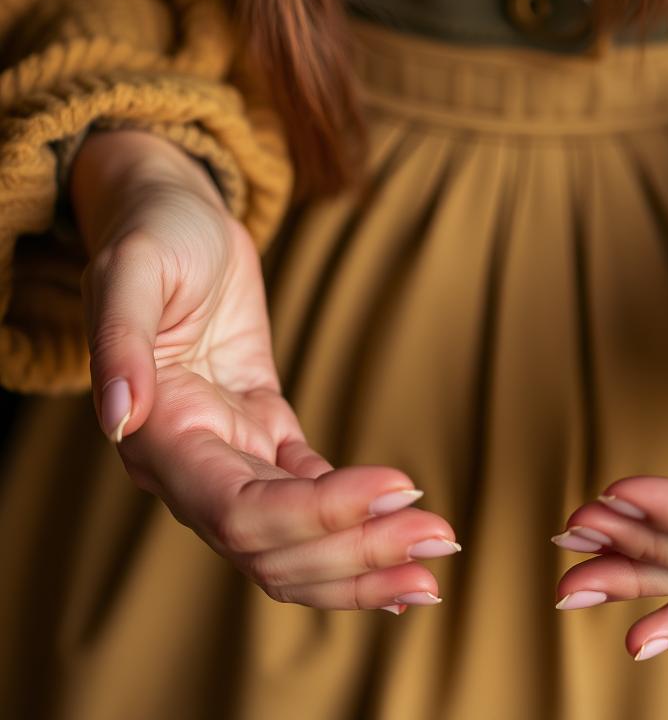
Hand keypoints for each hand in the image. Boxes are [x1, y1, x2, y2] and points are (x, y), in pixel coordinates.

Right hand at [74, 131, 459, 612]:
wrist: (175, 218)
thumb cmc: (154, 235)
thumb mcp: (131, 269)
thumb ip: (119, 342)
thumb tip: (118, 419)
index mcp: (159, 436)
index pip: (238, 512)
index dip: (317, 515)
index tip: (397, 487)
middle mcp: (190, 466)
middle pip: (271, 548)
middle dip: (356, 553)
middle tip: (441, 538)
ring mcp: (230, 456)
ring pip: (293, 541)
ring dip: (363, 556)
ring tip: (438, 550)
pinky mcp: (264, 434)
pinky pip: (312, 497)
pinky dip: (357, 521)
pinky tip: (406, 533)